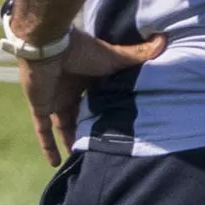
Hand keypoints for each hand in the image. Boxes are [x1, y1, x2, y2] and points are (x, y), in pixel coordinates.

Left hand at [19, 29, 167, 166]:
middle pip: (81, 114)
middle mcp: (70, 89)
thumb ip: (137, 54)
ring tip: (84, 160)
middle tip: (102, 150)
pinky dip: (48, 146)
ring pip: (64, 125)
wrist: (50, 45)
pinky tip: (56, 164)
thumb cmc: (82, 50)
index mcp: (88, 77)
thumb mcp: (114, 57)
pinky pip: (43, 130)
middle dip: (89, 130)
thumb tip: (164, 41)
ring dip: (71, 141)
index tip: (120, 127)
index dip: (108, 111)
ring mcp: (54, 98)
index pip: (99, 98)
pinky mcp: (40, 105)